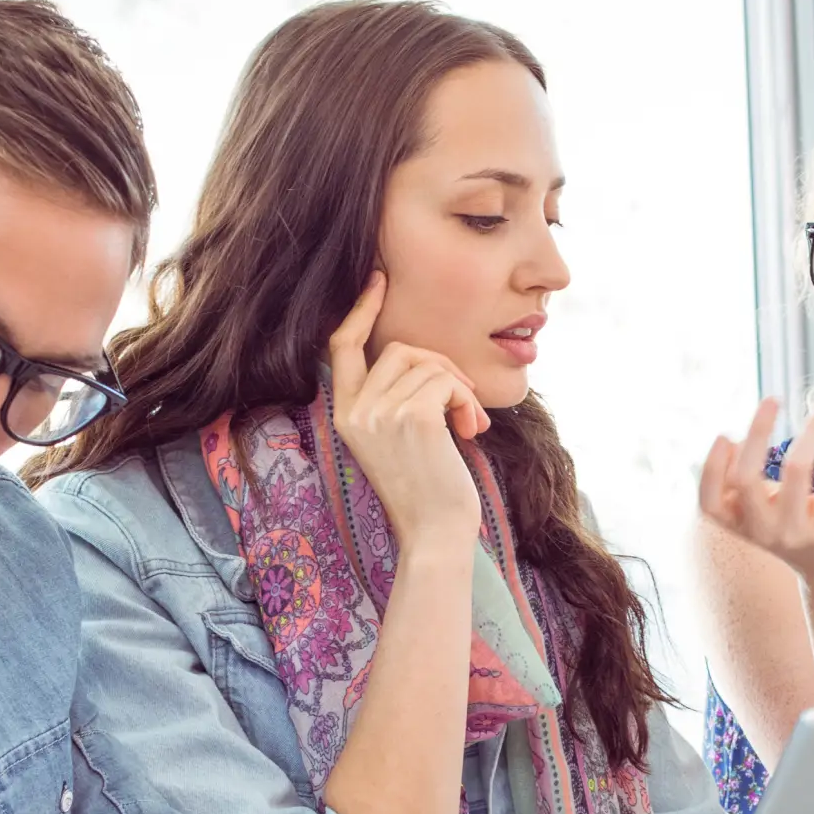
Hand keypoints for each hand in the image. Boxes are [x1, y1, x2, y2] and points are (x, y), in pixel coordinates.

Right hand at [326, 273, 487, 550]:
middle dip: (440, 365)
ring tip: (471, 425)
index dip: (360, 310)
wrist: (436, 533)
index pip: (341, 347)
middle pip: (398, 349)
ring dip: (461, 390)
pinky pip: (447, 381)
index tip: (378, 280)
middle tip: (464, 400)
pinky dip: (468, 401)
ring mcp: (378, 413)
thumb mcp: (400, 439)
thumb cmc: (429, 490)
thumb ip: (399, 399)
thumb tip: (427, 359)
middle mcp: (355, 411)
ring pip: (428, 364)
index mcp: (346, 416)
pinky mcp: (410, 416)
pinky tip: (472, 432)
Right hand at [698, 399, 813, 583]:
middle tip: (772, 398)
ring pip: (794, 471)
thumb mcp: (761, 507)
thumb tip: (736, 440)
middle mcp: (761, 532)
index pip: (709, 502)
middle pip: (745, 478)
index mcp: (738, 524)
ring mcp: (794, 535)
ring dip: (809, 431)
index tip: (726, 434)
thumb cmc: (793, 523)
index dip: (711, 467)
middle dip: (757, 432)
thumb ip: (744, 482)